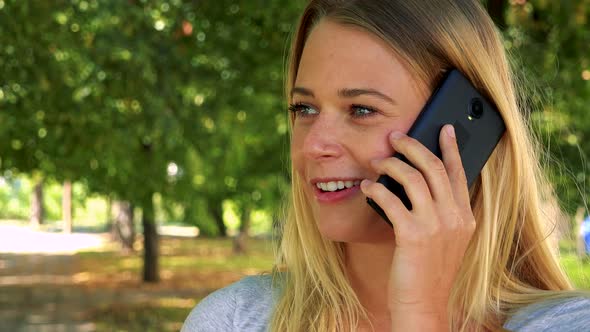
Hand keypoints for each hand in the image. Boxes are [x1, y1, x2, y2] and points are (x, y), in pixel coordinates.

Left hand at [360, 124, 475, 330]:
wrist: (423, 305)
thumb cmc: (427, 272)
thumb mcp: (444, 240)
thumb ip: (439, 213)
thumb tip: (416, 183)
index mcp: (465, 218)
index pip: (459, 174)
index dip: (451, 148)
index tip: (445, 129)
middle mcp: (455, 218)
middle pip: (434, 168)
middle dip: (413, 146)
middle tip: (396, 136)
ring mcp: (435, 226)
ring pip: (413, 178)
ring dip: (391, 164)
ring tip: (376, 160)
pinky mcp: (413, 235)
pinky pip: (391, 200)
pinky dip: (376, 189)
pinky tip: (366, 187)